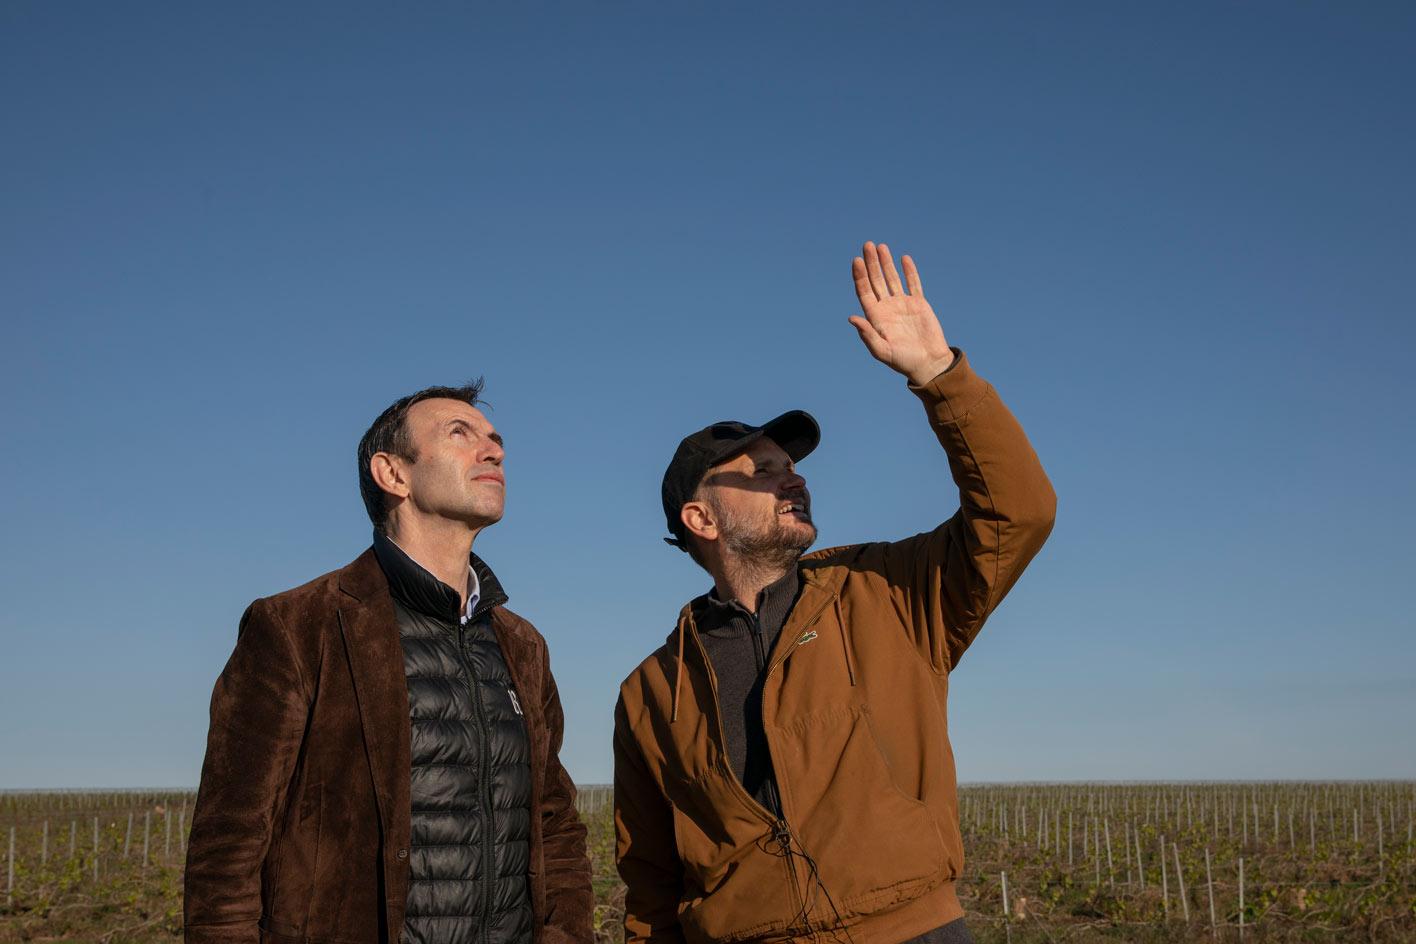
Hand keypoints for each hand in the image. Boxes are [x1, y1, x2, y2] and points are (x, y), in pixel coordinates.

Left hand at [850, 242, 954, 385]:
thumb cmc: (903, 361)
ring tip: (881, 246)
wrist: (928, 363)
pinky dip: (909, 271)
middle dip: (871, 263)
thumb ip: (868, 335)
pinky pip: (913, 284)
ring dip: (886, 263)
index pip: (864, 292)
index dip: (860, 276)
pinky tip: (904, 259)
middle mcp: (887, 308)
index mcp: (876, 317)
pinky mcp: (919, 304)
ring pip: (892, 279)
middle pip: (876, 281)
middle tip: (867, 245)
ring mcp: (902, 304)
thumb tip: (852, 318)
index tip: (857, 260)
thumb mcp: (883, 351)